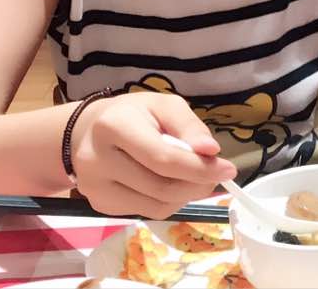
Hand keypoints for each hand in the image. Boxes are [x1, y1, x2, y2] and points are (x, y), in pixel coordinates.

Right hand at [69, 92, 236, 219]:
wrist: (88, 131)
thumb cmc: (134, 115)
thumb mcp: (164, 106)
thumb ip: (189, 126)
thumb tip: (210, 150)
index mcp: (113, 126)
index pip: (163, 158)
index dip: (199, 168)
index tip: (229, 169)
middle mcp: (96, 160)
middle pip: (161, 186)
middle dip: (198, 184)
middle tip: (216, 175)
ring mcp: (94, 187)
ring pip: (156, 206)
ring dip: (186, 195)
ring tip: (194, 177)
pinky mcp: (100, 205)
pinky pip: (146, 212)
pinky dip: (169, 202)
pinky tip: (170, 184)